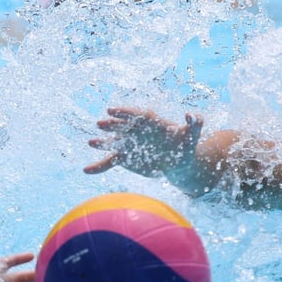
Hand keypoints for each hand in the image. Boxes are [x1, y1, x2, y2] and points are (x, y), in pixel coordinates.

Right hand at [84, 107, 202, 177]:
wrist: (177, 161)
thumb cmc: (184, 144)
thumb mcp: (192, 134)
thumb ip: (195, 123)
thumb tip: (193, 115)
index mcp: (148, 120)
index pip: (133, 114)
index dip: (122, 112)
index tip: (111, 110)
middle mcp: (134, 130)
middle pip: (120, 126)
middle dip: (111, 125)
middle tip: (100, 124)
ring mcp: (127, 144)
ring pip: (112, 142)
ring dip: (102, 143)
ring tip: (92, 143)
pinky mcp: (124, 158)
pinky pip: (109, 162)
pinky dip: (98, 166)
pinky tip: (86, 170)